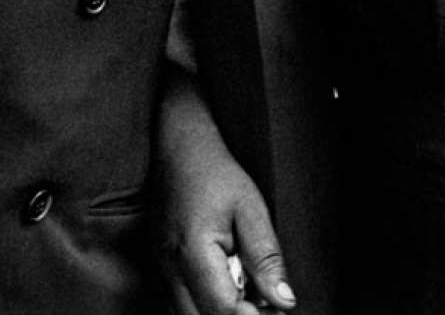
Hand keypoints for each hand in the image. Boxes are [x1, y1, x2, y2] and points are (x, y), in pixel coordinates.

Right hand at [155, 71, 295, 313]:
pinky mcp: (161, 268)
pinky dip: (207, 305)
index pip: (223, 310)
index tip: (279, 312)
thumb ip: (266, 257)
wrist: (178, 146)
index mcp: (193, 252)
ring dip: (221, 313)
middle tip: (266, 306)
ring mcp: (160, 271)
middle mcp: (169, 269)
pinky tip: (232, 288)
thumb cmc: (215, 172)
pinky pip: (182, 303)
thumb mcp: (251, 207)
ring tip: (251, 296)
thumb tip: (284, 301)